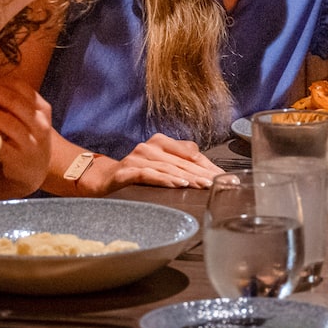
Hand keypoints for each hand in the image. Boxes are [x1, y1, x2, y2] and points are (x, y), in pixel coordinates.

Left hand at [0, 73, 53, 189]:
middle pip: (15, 101)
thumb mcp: (27, 118)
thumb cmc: (26, 139)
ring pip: (8, 121)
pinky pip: (0, 143)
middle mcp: (40, 124)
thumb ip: (11, 102)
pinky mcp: (19, 159)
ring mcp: (31, 142)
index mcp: (42, 109)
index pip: (21, 87)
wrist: (36, 171)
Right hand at [82, 134, 222, 192]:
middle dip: (204, 174)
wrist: (101, 178)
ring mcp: (138, 158)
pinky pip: (149, 174)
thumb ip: (181, 165)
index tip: (227, 177)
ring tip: (204, 185)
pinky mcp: (127, 171)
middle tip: (221, 183)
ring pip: (169, 168)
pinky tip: (178, 184)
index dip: (210, 166)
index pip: (192, 154)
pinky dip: (165, 179)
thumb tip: (211, 175)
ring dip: (188, 177)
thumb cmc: (136, 173)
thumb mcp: (161, 166)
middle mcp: (150, 147)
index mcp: (162, 143)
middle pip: (183, 162)